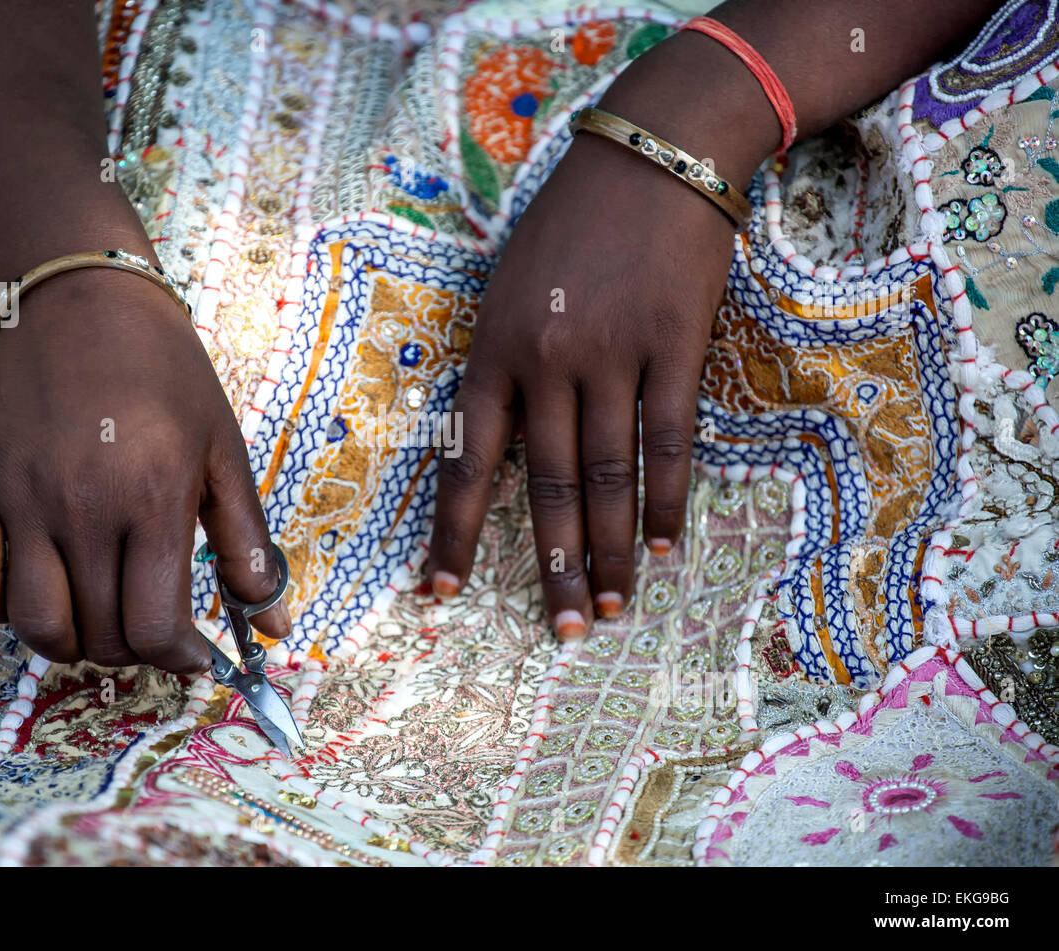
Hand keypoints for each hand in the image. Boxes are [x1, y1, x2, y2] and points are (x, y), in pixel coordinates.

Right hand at [0, 264, 289, 670]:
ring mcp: (22, 498)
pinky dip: (3, 608)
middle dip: (133, 651)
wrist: (84, 298)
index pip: (156, 626)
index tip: (191, 655)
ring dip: (71, 643)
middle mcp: (83, 508)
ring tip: (97, 621)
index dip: (179, 658)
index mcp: (154, 499)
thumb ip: (248, 544)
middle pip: (99, 633)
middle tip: (148, 629)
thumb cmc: (167, 373)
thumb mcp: (224, 451)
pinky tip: (38, 592)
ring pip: (35, 623)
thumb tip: (273, 629)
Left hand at [426, 109, 748, 639]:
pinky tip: (668, 544)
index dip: (454, 533)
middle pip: (545, 485)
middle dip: (553, 564)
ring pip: (607, 474)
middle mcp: (546, 362)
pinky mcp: (674, 346)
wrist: (649, 157)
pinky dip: (667, 500)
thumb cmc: (569, 224)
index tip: (442, 592)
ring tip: (616, 604)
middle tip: (565, 628)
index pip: (467, 461)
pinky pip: (667, 441)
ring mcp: (612, 355)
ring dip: (613, 547)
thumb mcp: (506, 286)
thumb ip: (503, 364)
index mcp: (494, 351)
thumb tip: (502, 442)